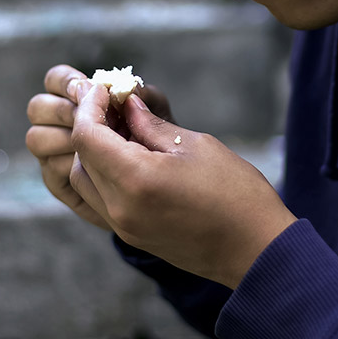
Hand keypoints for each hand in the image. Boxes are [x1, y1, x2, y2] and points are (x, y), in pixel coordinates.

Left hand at [68, 81, 297, 288]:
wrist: (256, 249)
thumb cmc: (236, 194)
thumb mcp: (195, 147)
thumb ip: (152, 126)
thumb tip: (127, 105)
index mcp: (135, 180)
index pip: (87, 136)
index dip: (90, 107)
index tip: (105, 89)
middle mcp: (120, 208)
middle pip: (81, 159)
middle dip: (90, 127)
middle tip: (114, 106)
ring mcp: (124, 227)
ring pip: (86, 182)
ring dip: (94, 154)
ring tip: (124, 131)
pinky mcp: (133, 237)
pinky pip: (102, 201)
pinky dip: (105, 175)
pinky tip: (131, 157)